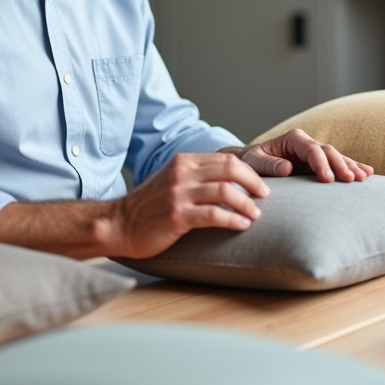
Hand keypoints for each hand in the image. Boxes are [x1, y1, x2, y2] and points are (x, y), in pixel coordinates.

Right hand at [110, 152, 269, 258]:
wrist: (118, 224)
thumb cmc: (149, 207)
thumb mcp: (172, 181)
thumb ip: (196, 176)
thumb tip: (229, 180)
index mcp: (184, 162)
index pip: (226, 159)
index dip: (249, 170)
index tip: (261, 183)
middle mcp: (183, 174)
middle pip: (231, 168)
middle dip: (254, 181)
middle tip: (265, 195)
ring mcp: (179, 194)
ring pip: (226, 191)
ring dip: (247, 204)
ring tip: (255, 214)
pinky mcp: (177, 216)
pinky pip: (214, 215)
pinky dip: (233, 219)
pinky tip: (242, 226)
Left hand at [232, 129, 373, 182]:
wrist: (252, 163)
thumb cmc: (251, 162)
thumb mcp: (253, 163)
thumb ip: (267, 165)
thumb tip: (287, 168)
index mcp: (293, 139)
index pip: (312, 149)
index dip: (321, 163)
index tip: (327, 179)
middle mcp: (306, 143)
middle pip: (328, 152)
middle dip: (340, 165)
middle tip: (350, 180)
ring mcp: (314, 153)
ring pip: (337, 157)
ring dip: (350, 166)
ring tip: (363, 177)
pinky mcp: (319, 164)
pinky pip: (338, 164)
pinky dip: (352, 167)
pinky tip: (367, 173)